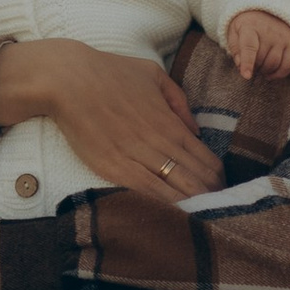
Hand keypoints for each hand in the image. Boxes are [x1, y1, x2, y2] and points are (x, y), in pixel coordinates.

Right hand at [0, 38, 219, 196]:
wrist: (68, 80)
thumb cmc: (110, 72)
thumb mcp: (153, 74)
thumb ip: (178, 101)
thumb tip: (196, 129)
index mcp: (171, 123)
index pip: (207, 159)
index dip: (218, 178)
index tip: (221, 188)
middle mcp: (159, 143)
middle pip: (197, 179)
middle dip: (211, 196)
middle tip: (217, 208)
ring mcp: (136, 158)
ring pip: (176, 190)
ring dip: (193, 204)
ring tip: (203, 217)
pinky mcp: (113, 169)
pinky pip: (147, 192)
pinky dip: (165, 205)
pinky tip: (176, 216)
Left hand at [224, 7, 289, 79]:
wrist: (267, 10)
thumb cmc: (247, 24)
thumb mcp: (234, 31)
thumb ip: (235, 48)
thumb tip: (240, 65)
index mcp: (250, 27)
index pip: (249, 47)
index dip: (248, 63)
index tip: (246, 76)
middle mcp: (269, 32)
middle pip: (261, 59)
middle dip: (253, 66)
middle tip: (250, 63)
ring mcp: (282, 38)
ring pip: (274, 64)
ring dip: (264, 71)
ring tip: (259, 66)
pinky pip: (288, 65)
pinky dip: (279, 74)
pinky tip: (270, 74)